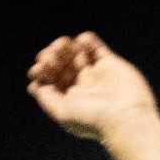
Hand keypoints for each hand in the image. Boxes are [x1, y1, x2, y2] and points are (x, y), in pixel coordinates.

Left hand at [26, 32, 159, 141]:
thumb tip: (34, 85)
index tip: (38, 69)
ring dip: (66, 46)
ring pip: (76, 53)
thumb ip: (46, 97)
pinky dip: (86, 40)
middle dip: (52, 56)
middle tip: (50, 57)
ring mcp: (97, 75)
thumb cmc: (93, 120)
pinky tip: (80, 42)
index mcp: (70, 99)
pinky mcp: (111, 65)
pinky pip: (96, 47)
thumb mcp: (61, 112)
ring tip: (63, 46)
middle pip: (62, 63)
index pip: (51, 79)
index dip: (42, 70)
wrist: (125, 118)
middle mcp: (83, 87)